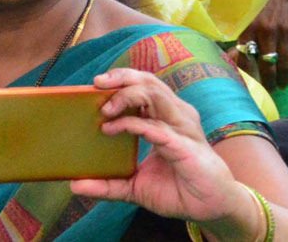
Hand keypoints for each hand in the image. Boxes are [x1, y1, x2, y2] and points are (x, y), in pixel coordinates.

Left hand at [70, 69, 255, 229]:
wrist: (212, 211)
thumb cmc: (178, 192)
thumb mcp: (135, 187)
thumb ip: (108, 184)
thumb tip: (75, 185)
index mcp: (164, 119)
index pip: (143, 88)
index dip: (121, 81)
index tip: (95, 84)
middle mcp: (174, 117)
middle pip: (149, 82)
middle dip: (122, 77)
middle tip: (97, 83)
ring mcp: (181, 128)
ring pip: (154, 94)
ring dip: (125, 95)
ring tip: (104, 108)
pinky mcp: (183, 145)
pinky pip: (154, 125)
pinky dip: (130, 123)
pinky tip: (112, 128)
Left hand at [238, 0, 287, 88]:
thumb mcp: (244, 6)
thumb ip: (238, 26)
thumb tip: (229, 47)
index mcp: (248, 25)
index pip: (245, 56)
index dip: (246, 73)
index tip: (246, 82)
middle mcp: (266, 31)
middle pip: (266, 65)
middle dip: (267, 81)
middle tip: (267, 90)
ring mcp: (286, 32)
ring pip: (284, 64)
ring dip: (283, 79)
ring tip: (281, 86)